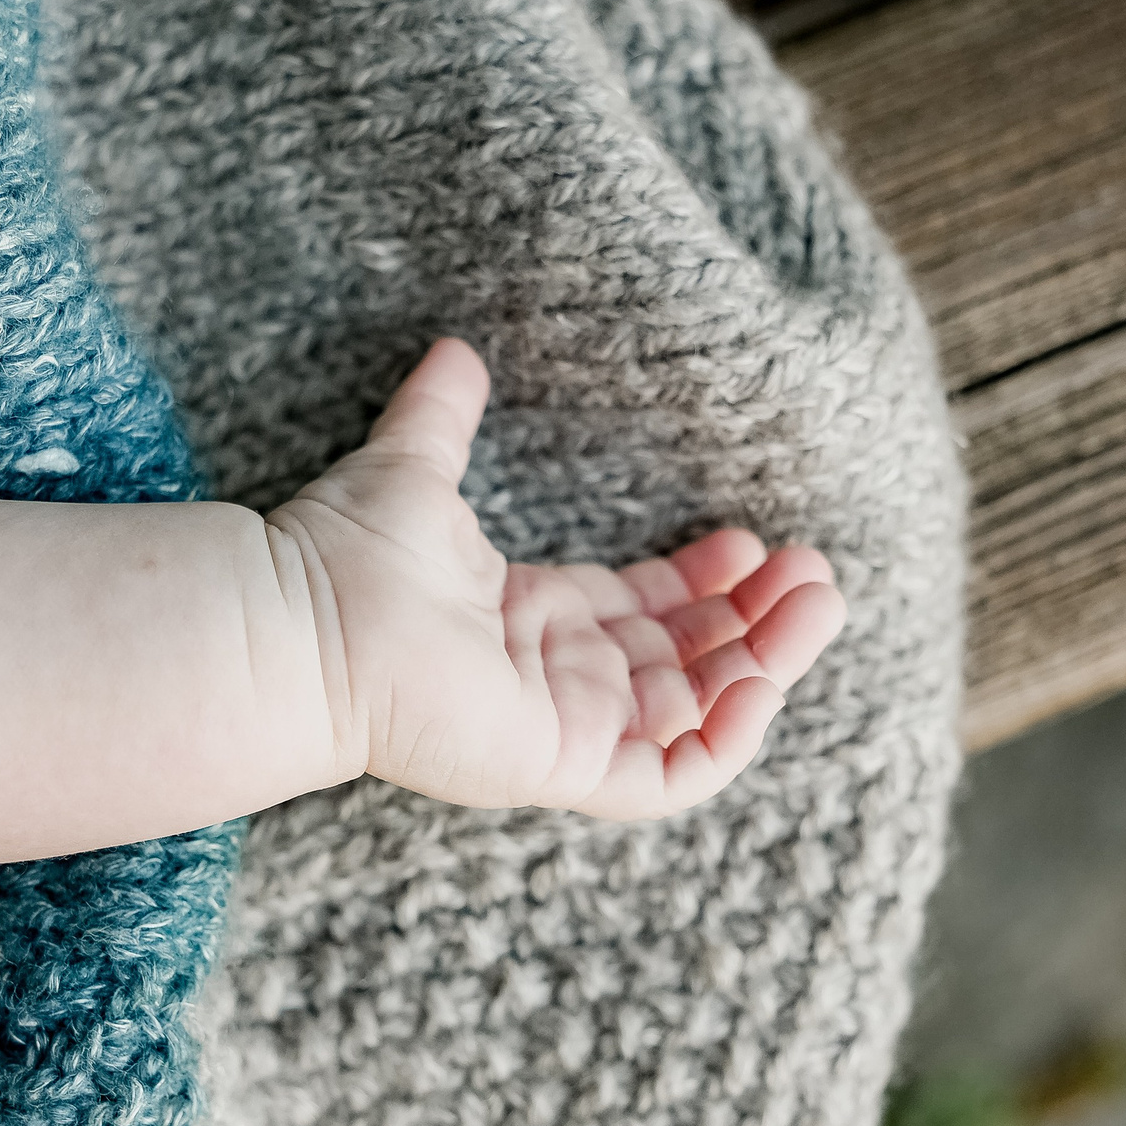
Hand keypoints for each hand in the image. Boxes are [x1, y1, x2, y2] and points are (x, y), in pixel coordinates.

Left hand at [264, 339, 846, 818]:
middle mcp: (554, 682)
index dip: (703, 581)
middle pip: (687, 663)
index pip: (642, 612)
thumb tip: (455, 349)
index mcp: (529, 621)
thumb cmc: (344, 556)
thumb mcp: (415, 466)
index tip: (750, 537)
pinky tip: (767, 677)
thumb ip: (445, 413)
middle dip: (757, 620)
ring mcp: (564, 731)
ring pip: (696, 717)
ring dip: (766, 665)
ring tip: (820, 604)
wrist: (306, 619)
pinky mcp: (566, 768)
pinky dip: (727, 737)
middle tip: (814, 574)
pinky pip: (672, 776)